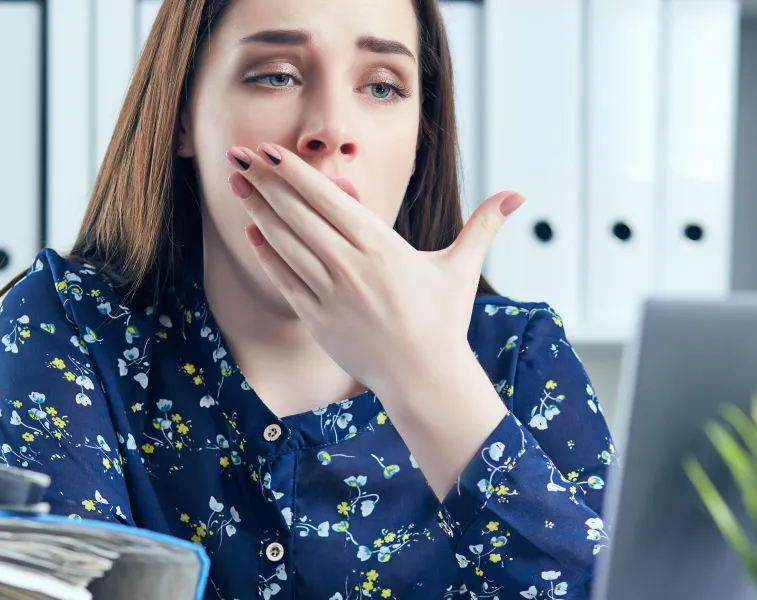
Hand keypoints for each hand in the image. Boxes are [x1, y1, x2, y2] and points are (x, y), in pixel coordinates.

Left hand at [225, 142, 524, 398]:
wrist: (425, 378)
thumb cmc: (443, 322)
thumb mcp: (461, 269)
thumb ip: (483, 226)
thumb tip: (518, 196)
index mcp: (382, 247)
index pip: (329, 199)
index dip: (296, 173)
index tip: (271, 151)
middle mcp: (351, 267)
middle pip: (299, 214)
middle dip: (266, 181)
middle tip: (240, 156)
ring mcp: (330, 294)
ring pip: (285, 243)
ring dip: (259, 210)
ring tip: (239, 185)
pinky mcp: (317, 320)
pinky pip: (284, 280)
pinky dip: (267, 254)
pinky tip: (254, 232)